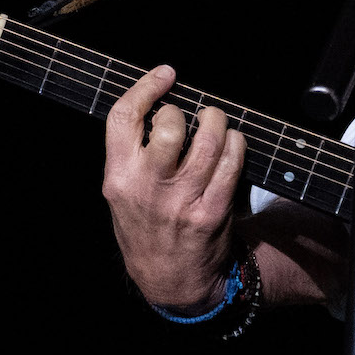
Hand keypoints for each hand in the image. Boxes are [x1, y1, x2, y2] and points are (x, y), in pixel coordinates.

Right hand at [102, 65, 248, 311]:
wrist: (170, 279)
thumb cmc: (144, 228)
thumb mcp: (119, 194)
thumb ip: (130, 154)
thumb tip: (155, 103)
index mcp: (119, 178)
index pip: (123, 118)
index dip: (146, 87)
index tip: (164, 75)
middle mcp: (148, 187)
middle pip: (170, 125)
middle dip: (184, 109)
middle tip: (189, 114)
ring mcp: (183, 200)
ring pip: (208, 140)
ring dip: (216, 121)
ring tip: (215, 121)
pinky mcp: (213, 211)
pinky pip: (232, 163)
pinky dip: (235, 144)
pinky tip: (231, 143)